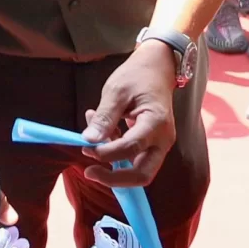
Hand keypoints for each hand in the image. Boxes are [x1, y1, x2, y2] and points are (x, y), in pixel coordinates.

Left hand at [83, 39, 177, 185]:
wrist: (158, 68)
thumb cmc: (138, 76)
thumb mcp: (117, 90)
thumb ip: (104, 117)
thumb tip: (89, 140)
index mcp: (156, 122)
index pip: (131, 148)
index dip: (106, 153)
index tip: (85, 146)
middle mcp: (163, 139)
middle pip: (142, 175)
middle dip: (114, 179)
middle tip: (89, 171)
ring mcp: (160, 145)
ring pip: (139, 171)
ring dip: (113, 164)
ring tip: (91, 140)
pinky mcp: (153, 145)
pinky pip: (135, 159)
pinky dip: (116, 154)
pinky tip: (102, 133)